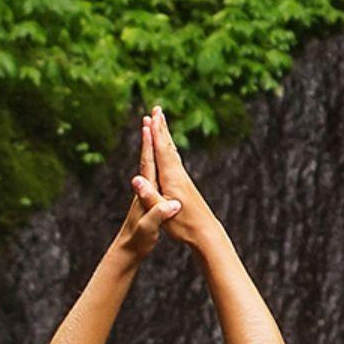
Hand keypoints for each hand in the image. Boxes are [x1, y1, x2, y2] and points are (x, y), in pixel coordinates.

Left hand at [111, 121, 181, 259]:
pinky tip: (159, 160)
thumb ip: (158, 215)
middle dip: (150, 136)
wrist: (127, 250)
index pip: (147, 163)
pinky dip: (156, 161)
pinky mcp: (148, 198)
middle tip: (152, 115)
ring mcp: (144, 192)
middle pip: (147, 156)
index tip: (150, 124)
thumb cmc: (138, 240)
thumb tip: (169, 203)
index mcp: (145, 192)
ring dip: (152, 145)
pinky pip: (154, 173)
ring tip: (154, 129)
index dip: (149, 144)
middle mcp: (143, 188)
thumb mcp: (149, 229)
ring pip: (150, 163)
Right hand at [142, 106, 226, 255]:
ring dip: (165, 136)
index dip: (155, 133)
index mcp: (171, 178)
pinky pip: (175, 161)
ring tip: (161, 123)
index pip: (161, 150)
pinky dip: (170, 150)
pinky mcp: (185, 185)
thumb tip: (136, 180)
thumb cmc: (184, 225)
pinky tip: (170, 151)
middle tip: (158, 109)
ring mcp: (183, 179)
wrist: (206, 233)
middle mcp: (178, 174)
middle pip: (168, 146)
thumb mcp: (163, 212)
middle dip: (161, 127)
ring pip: (173, 152)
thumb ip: (149, 195)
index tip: (151, 116)